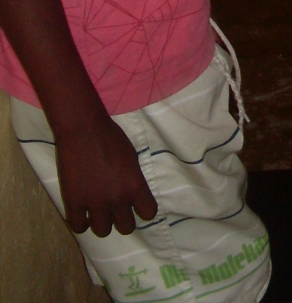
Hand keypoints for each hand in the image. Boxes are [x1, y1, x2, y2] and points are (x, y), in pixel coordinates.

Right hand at [55, 115, 157, 236]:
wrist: (84, 129)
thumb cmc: (111, 137)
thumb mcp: (132, 157)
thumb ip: (134, 179)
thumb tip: (134, 195)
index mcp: (134, 185)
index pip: (148, 213)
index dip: (144, 210)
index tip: (138, 206)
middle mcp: (117, 198)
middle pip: (126, 228)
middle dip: (123, 219)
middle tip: (116, 210)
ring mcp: (94, 203)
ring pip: (102, 231)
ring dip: (102, 222)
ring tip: (98, 211)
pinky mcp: (73, 202)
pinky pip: (78, 227)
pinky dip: (81, 223)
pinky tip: (83, 213)